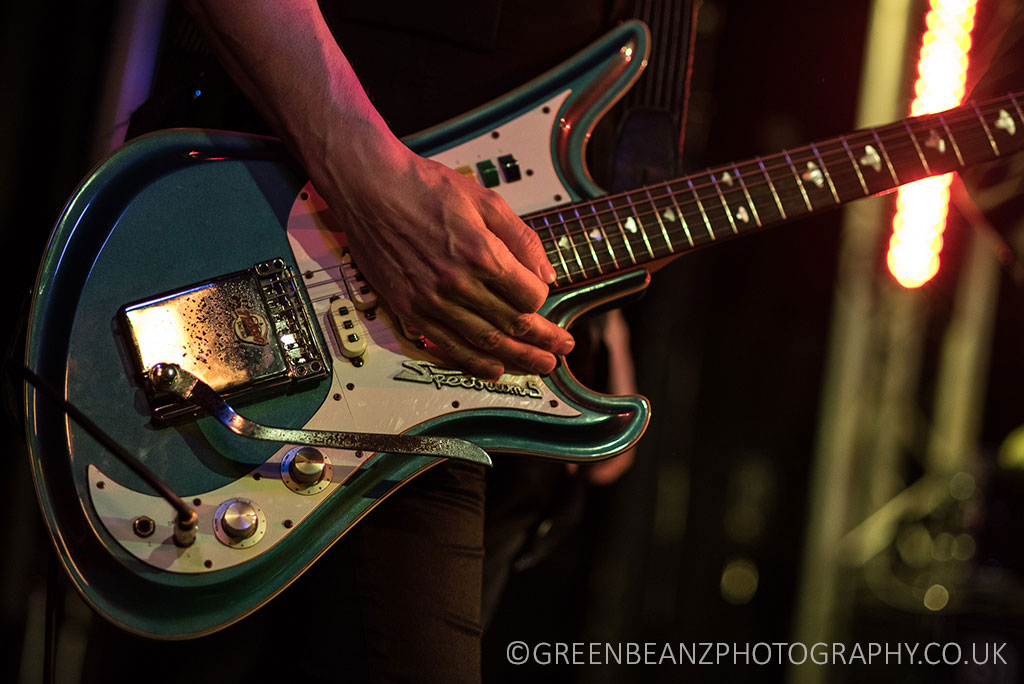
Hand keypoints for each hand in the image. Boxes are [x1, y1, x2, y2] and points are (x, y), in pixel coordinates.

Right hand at [315, 132, 574, 378]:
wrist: (369, 187)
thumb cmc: (424, 187)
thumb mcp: (484, 200)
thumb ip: (520, 238)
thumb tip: (546, 274)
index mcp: (481, 253)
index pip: (529, 296)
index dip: (543, 300)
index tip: (544, 298)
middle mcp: (457, 283)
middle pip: (513, 325)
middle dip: (544, 341)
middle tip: (563, 349)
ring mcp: (431, 301)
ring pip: (485, 343)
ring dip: (518, 359)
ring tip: (541, 366)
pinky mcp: (409, 310)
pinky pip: (448, 346)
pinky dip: (474, 363)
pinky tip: (494, 370)